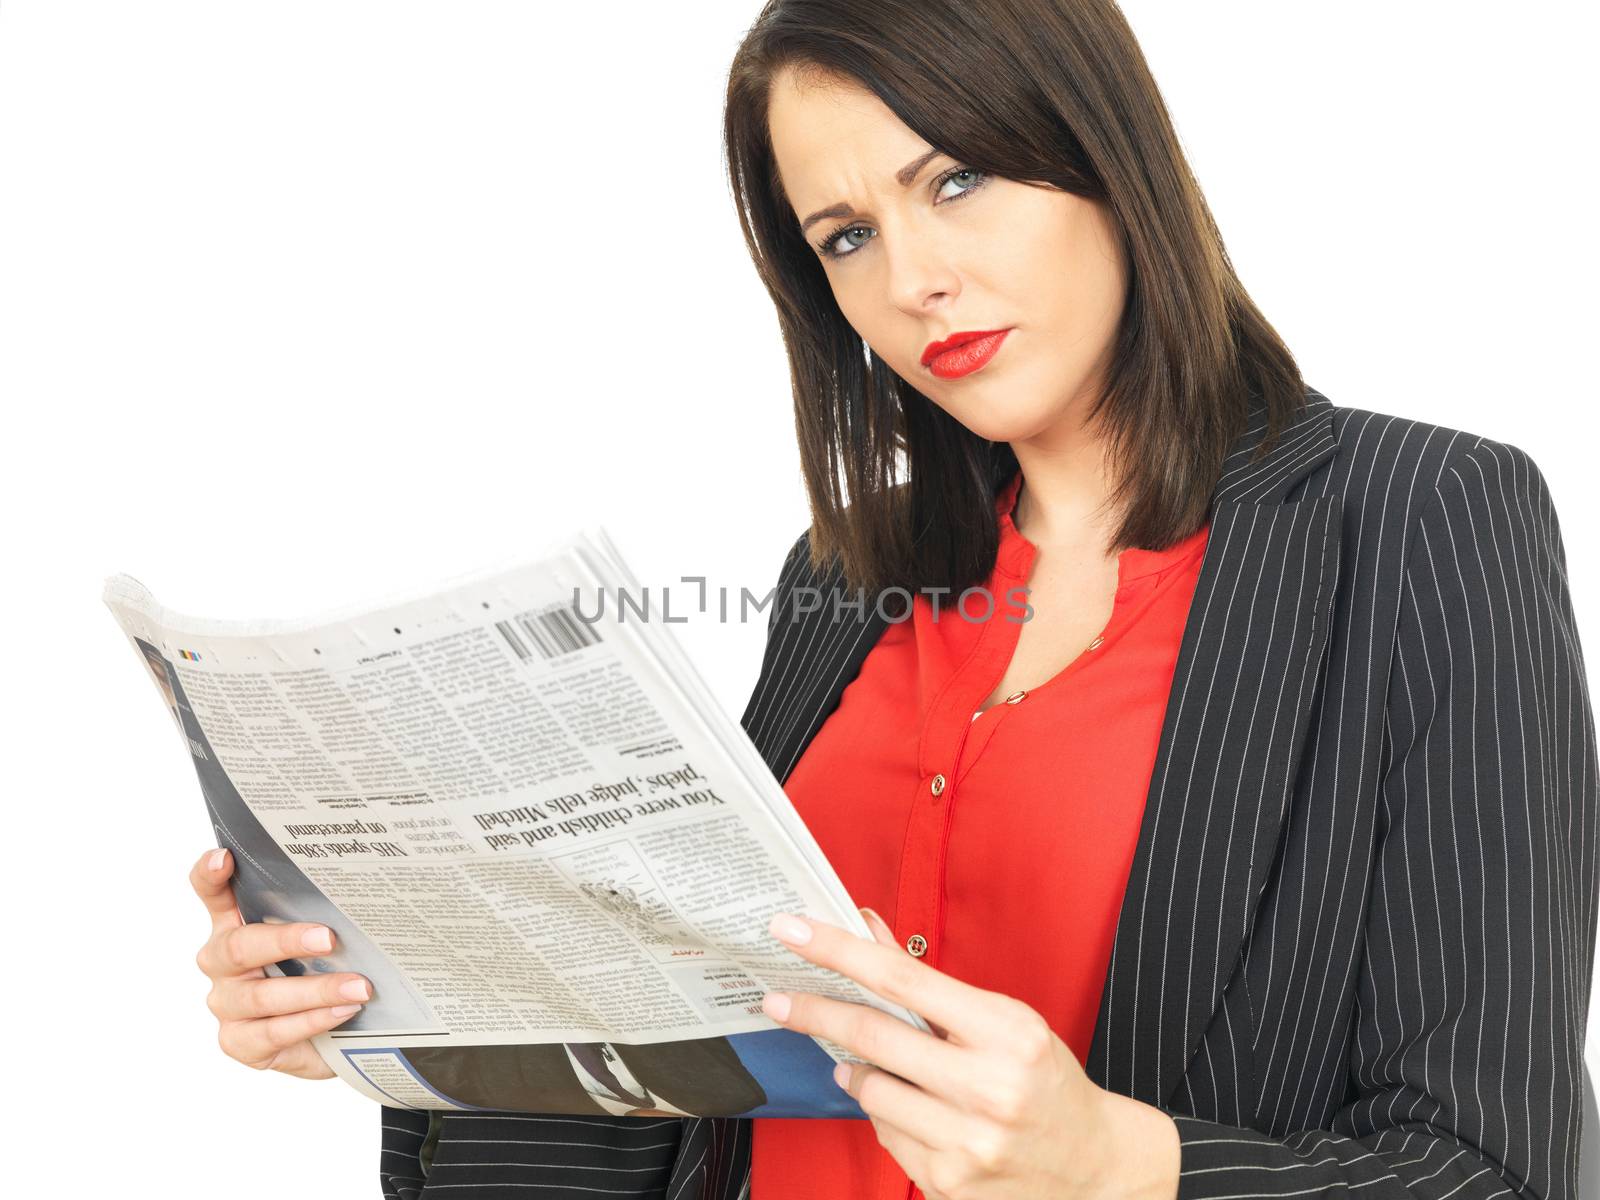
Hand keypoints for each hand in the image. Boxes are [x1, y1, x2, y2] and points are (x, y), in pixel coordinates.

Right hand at [189, 848, 370, 1079]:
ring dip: (316, 990)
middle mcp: (223, 962)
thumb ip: (323, 915)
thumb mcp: (323, 940)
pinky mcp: (239, 1042)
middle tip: (329, 938)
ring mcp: (227, 1003)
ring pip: (262, 996)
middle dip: (286, 940)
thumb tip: (363, 892)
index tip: (224, 857)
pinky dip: (312, 1021)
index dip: (209, 876)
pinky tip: (342, 1012)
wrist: (331, 1034)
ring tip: (358, 986)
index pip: (212, 895)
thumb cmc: (323, 972)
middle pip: (240, 946)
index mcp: (236, 925)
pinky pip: (273, 1032)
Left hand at [758, 908, 1178, 1199]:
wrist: (1094, 1167)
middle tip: (777, 999)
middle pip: (872, 1035)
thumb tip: (865, 929)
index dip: (838, 951)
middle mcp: (990, 1088)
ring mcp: (968, 1142)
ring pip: (870, 1090)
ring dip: (856, 1070)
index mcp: (1008, 1032)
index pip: (902, 979)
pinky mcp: (949, 1182)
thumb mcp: (1003, 1020)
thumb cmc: (1043, 1080)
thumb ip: (929, 982)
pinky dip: (884, 1114)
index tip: (792, 931)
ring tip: (871, 1065)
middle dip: (814, 1011)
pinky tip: (913, 1110)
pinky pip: (884, 1134)